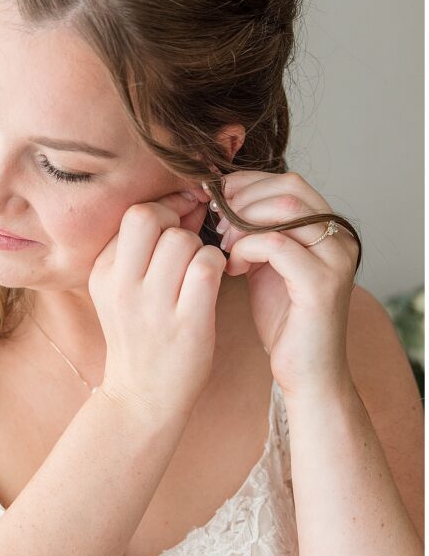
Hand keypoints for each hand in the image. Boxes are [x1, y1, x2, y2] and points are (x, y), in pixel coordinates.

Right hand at [88, 188, 225, 419]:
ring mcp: (153, 306)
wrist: (143, 398)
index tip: (180, 222)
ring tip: (197, 271)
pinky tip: (212, 283)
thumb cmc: (140, 336)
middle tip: (188, 244)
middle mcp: (122, 286)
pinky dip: (217, 266)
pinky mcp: (187, 323)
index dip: (164, 209)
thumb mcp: (123, 290)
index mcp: (103, 272)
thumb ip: (146, 246)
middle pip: (151, 217)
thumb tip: (187, 200)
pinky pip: (208, 267)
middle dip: (178, 222)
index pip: (133, 214)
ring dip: (200, 248)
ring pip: (183, 240)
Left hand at [215, 170, 359, 396]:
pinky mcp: (322, 284)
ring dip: (242, 221)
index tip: (216, 201)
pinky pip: (277, 245)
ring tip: (223, 243)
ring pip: (285, 210)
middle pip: (289, 188)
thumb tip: (224, 202)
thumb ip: (256, 233)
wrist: (307, 372)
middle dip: (242, 200)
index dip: (247, 185)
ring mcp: (336, 259)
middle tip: (215, 222)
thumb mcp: (266, 266)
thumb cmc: (284, 322)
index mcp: (330, 230)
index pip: (289, 182)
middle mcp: (341, 238)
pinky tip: (233, 266)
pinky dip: (246, 248)